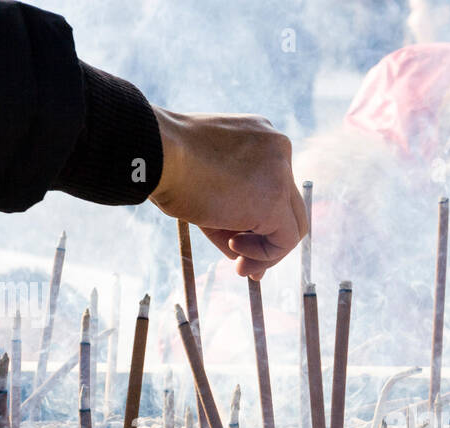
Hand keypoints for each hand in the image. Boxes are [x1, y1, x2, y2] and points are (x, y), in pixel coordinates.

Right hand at [150, 108, 307, 279]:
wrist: (157, 151)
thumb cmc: (169, 165)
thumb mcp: (207, 187)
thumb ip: (231, 217)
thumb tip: (243, 257)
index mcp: (262, 140)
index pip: (274, 187)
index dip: (259, 221)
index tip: (236, 243)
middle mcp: (278, 150)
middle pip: (288, 206)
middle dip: (266, 240)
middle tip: (241, 264)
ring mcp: (282, 172)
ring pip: (292, 224)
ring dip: (264, 251)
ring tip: (237, 262)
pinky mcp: (276, 198)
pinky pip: (286, 239)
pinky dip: (265, 254)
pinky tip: (234, 250)